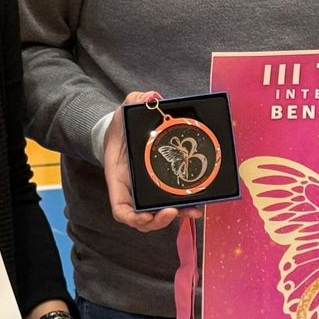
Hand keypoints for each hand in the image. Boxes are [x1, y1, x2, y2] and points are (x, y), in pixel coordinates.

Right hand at [103, 91, 202, 231]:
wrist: (125, 131)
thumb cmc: (121, 127)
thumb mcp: (123, 112)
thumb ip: (133, 103)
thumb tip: (149, 97)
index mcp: (118, 179)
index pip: (121, 209)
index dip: (133, 218)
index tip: (147, 216)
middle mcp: (132, 191)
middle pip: (143, 219)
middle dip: (159, 221)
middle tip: (174, 211)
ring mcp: (146, 191)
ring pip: (159, 215)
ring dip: (177, 216)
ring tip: (194, 211)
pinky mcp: (161, 187)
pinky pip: (171, 202)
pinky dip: (184, 207)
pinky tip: (200, 204)